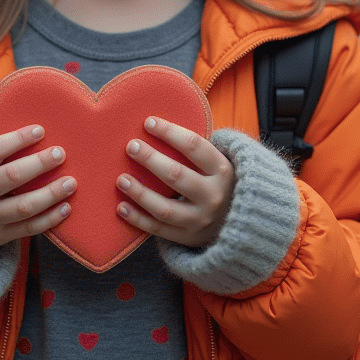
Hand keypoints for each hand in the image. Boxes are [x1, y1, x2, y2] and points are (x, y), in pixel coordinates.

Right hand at [0, 120, 75, 273]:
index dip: (18, 139)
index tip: (41, 130)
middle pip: (10, 177)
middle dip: (39, 164)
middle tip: (61, 152)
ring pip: (22, 207)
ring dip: (50, 194)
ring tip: (72, 182)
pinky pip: (28, 229)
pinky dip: (50, 219)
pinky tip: (67, 207)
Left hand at [116, 116, 234, 247]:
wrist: (239, 223)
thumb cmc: (217, 182)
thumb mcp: (217, 163)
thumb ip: (195, 148)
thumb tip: (156, 123)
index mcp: (222, 170)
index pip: (193, 146)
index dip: (169, 132)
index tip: (148, 122)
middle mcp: (213, 196)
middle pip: (177, 175)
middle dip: (150, 159)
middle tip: (131, 146)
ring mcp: (200, 220)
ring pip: (164, 208)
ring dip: (140, 193)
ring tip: (121, 179)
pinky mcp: (188, 238)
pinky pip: (158, 229)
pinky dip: (138, 219)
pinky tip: (121, 207)